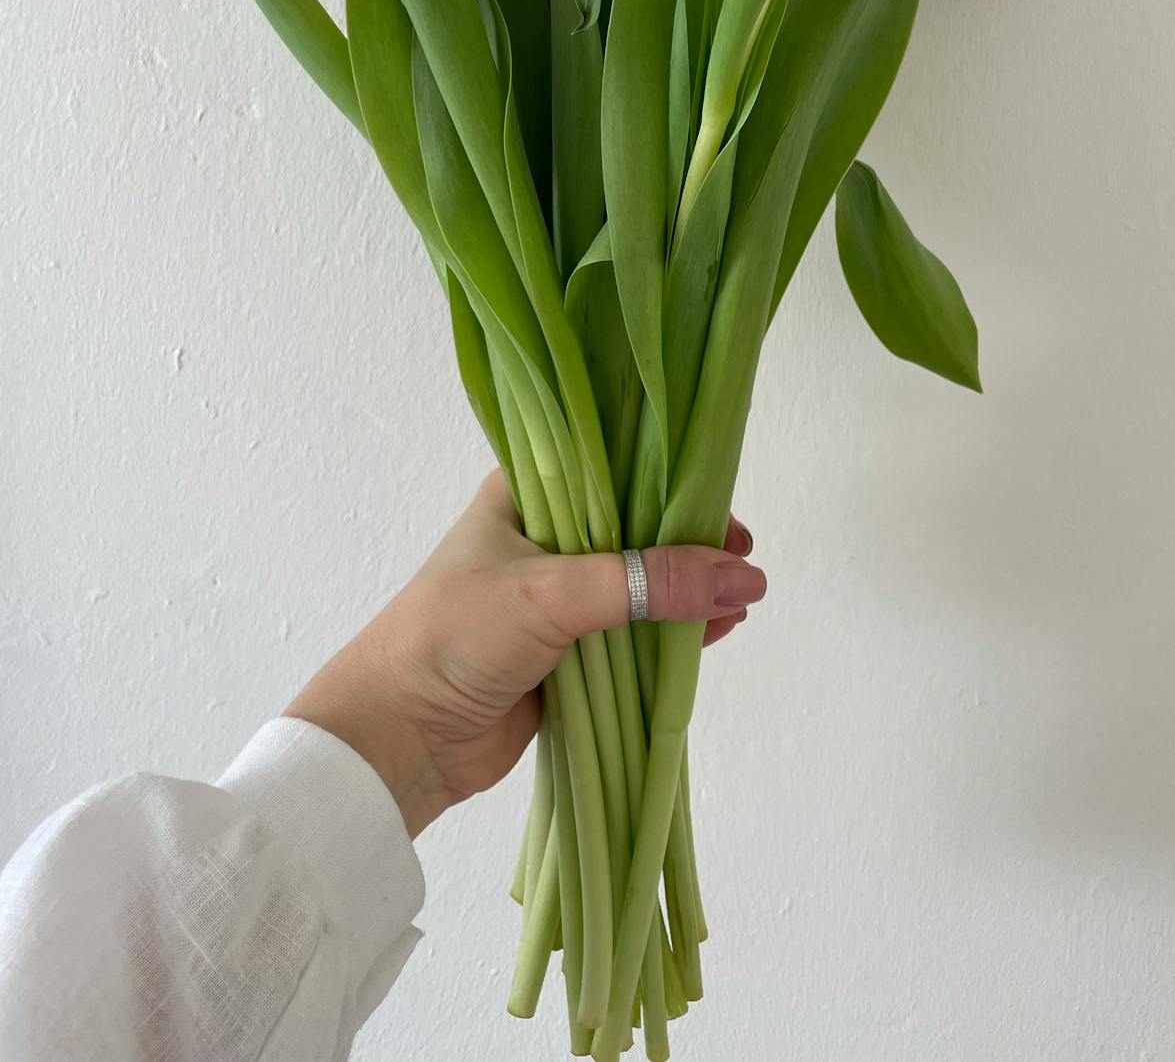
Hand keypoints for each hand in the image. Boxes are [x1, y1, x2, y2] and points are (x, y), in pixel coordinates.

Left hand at [284, 471, 766, 836]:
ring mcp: (555, 601)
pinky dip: (673, 635)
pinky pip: (633, 636)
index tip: (724, 502)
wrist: (396, 740)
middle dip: (690, 542)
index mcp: (524, 496)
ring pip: (639, 585)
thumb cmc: (453, 638)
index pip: (612, 467)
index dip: (670, 481)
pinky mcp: (566, 656)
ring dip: (687, 592)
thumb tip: (743, 576)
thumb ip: (648, 582)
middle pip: (635, 528)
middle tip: (743, 557)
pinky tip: (716, 632)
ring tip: (742, 598)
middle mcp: (542, 540)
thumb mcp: (552, 593)